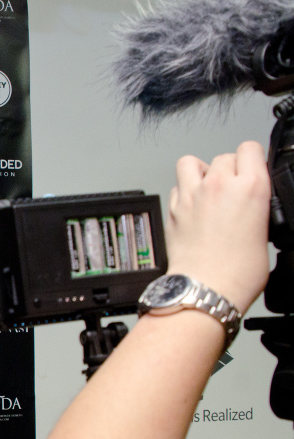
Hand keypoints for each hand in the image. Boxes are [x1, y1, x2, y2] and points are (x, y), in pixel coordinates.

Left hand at [164, 140, 270, 313]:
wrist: (206, 288)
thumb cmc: (237, 272)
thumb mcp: (265, 231)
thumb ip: (256, 207)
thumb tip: (250, 204)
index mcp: (251, 187)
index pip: (250, 149)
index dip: (251, 159)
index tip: (250, 170)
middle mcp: (220, 185)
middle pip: (223, 156)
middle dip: (228, 169)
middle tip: (231, 190)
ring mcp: (193, 195)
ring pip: (191, 162)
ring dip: (200, 171)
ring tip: (206, 187)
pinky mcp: (173, 209)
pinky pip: (176, 186)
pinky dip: (183, 191)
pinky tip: (191, 205)